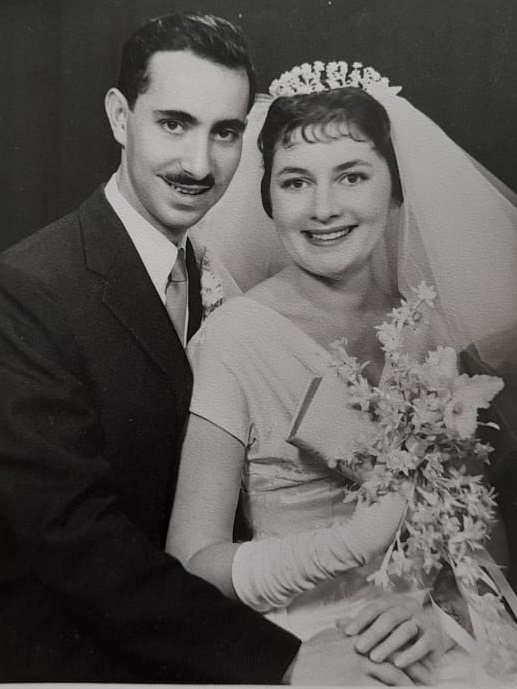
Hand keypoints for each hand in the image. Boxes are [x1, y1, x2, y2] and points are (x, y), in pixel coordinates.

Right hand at [283, 627, 416, 685]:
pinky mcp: (356, 682)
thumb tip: (348, 627)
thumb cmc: (311, 651)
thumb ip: (345, 631)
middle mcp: (363, 648)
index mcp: (360, 636)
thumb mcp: (331, 635)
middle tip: (428, 677)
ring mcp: (360, 665)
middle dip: (415, 668)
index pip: (391, 640)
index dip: (406, 650)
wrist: (296, 664)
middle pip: (397, 656)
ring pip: (394, 675)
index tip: (417, 658)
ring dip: (409, 684)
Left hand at [338, 595, 446, 682]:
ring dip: (389, 644)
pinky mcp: (435, 636)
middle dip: (372, 633)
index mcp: (393, 602)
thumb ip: (363, 624)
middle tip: (358, 647)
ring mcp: (423, 620)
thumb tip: (338, 623)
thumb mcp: (381, 625)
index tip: (346, 632)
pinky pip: (423, 644)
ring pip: (405, 629)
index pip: (374, 608)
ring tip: (375, 657)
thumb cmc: (401, 630)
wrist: (433, 635)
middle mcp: (408, 607)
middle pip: (388, 617)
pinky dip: (410, 654)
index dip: (360, 619)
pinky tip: (398, 663)